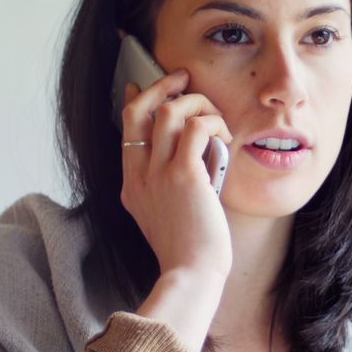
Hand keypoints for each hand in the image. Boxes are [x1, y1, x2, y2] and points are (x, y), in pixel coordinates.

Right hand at [119, 69, 233, 278]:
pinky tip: (225, 135)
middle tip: (183, 78)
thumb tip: (195, 154)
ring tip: (216, 116)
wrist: (192, 274)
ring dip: (197, 103)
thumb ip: (172, 185)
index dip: (137, 101)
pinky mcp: (184, 176)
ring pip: (169, 112)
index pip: (126, 130)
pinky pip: (195, 128)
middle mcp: (140, 176)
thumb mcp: (170, 214)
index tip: (141, 85)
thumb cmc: (191, 250)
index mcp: (133, 186)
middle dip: (161, 86)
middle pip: (139, 111)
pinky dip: (213, 122)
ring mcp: (158, 175)